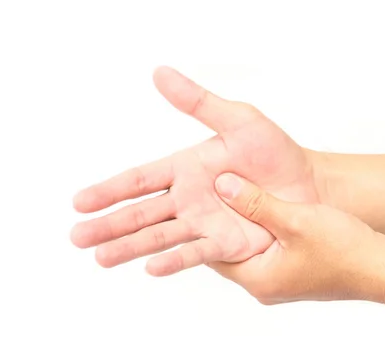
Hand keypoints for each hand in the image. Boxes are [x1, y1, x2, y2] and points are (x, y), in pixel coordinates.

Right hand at [71, 66, 319, 274]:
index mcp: (186, 169)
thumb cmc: (275, 152)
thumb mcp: (238, 120)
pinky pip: (196, 252)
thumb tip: (160, 73)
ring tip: (101, 258)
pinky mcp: (226, 244)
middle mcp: (189, 199)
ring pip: (160, 237)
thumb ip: (198, 102)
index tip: (80, 202)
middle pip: (141, 213)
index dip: (110, 191)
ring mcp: (205, 223)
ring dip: (129, 246)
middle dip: (109, 225)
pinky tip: (150, 267)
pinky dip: (173, 260)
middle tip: (77, 237)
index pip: (140, 180)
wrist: (307, 184)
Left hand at [209, 173, 384, 303]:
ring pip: (250, 250)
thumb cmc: (344, 249)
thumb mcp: (296, 219)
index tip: (190, 202)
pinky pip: (268, 252)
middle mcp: (266, 286)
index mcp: (259, 279)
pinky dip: (261, 231)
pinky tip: (262, 209)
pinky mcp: (295, 275)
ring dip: (242, 227)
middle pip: (228, 253)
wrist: (383, 269)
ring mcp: (281, 282)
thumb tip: (222, 185)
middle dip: (219, 226)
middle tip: (206, 196)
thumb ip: (256, 203)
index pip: (212, 254)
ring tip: (230, 198)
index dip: (199, 228)